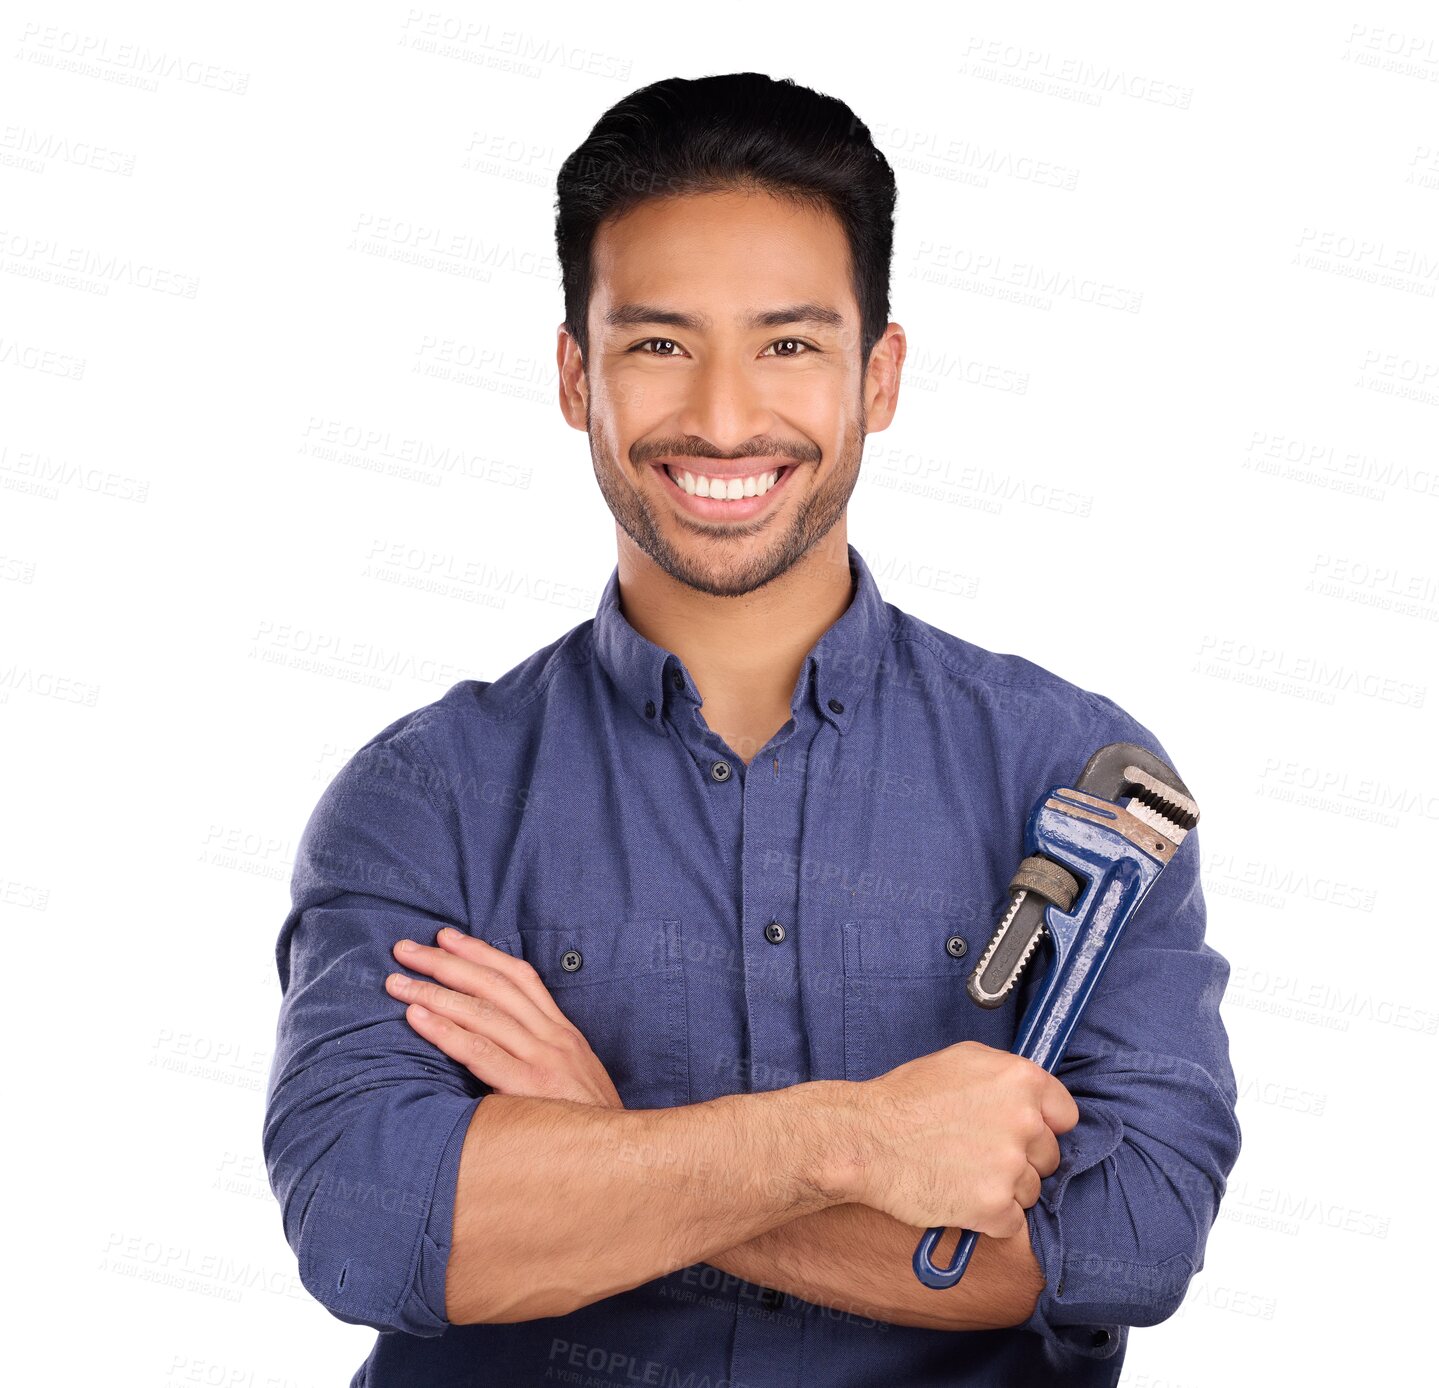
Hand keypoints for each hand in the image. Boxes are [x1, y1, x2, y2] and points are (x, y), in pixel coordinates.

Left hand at [385, 927, 623, 1107]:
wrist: (619, 1159)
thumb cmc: (586, 1125)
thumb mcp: (571, 1079)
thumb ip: (538, 1058)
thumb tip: (495, 1047)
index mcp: (562, 1032)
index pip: (519, 977)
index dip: (481, 952)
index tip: (445, 937)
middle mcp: (553, 1037)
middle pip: (494, 985)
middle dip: (446, 961)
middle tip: (405, 949)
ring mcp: (544, 1060)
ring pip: (482, 1012)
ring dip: (434, 991)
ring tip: (397, 983)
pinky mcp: (531, 1089)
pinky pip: (480, 1052)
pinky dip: (444, 1031)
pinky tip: (416, 1018)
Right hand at [838, 1040, 1078, 1237]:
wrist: (867, 1139)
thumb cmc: (905, 1098)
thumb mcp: (960, 1060)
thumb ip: (1005, 1075)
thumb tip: (1030, 1097)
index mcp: (1021, 1080)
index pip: (1065, 1115)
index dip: (1043, 1125)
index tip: (1022, 1133)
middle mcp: (1024, 1122)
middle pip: (1048, 1156)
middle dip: (1020, 1158)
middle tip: (978, 1153)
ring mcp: (1011, 1167)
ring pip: (1031, 1190)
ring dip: (1003, 1188)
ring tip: (961, 1173)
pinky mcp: (996, 1208)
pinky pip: (1012, 1221)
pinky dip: (989, 1217)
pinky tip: (959, 1196)